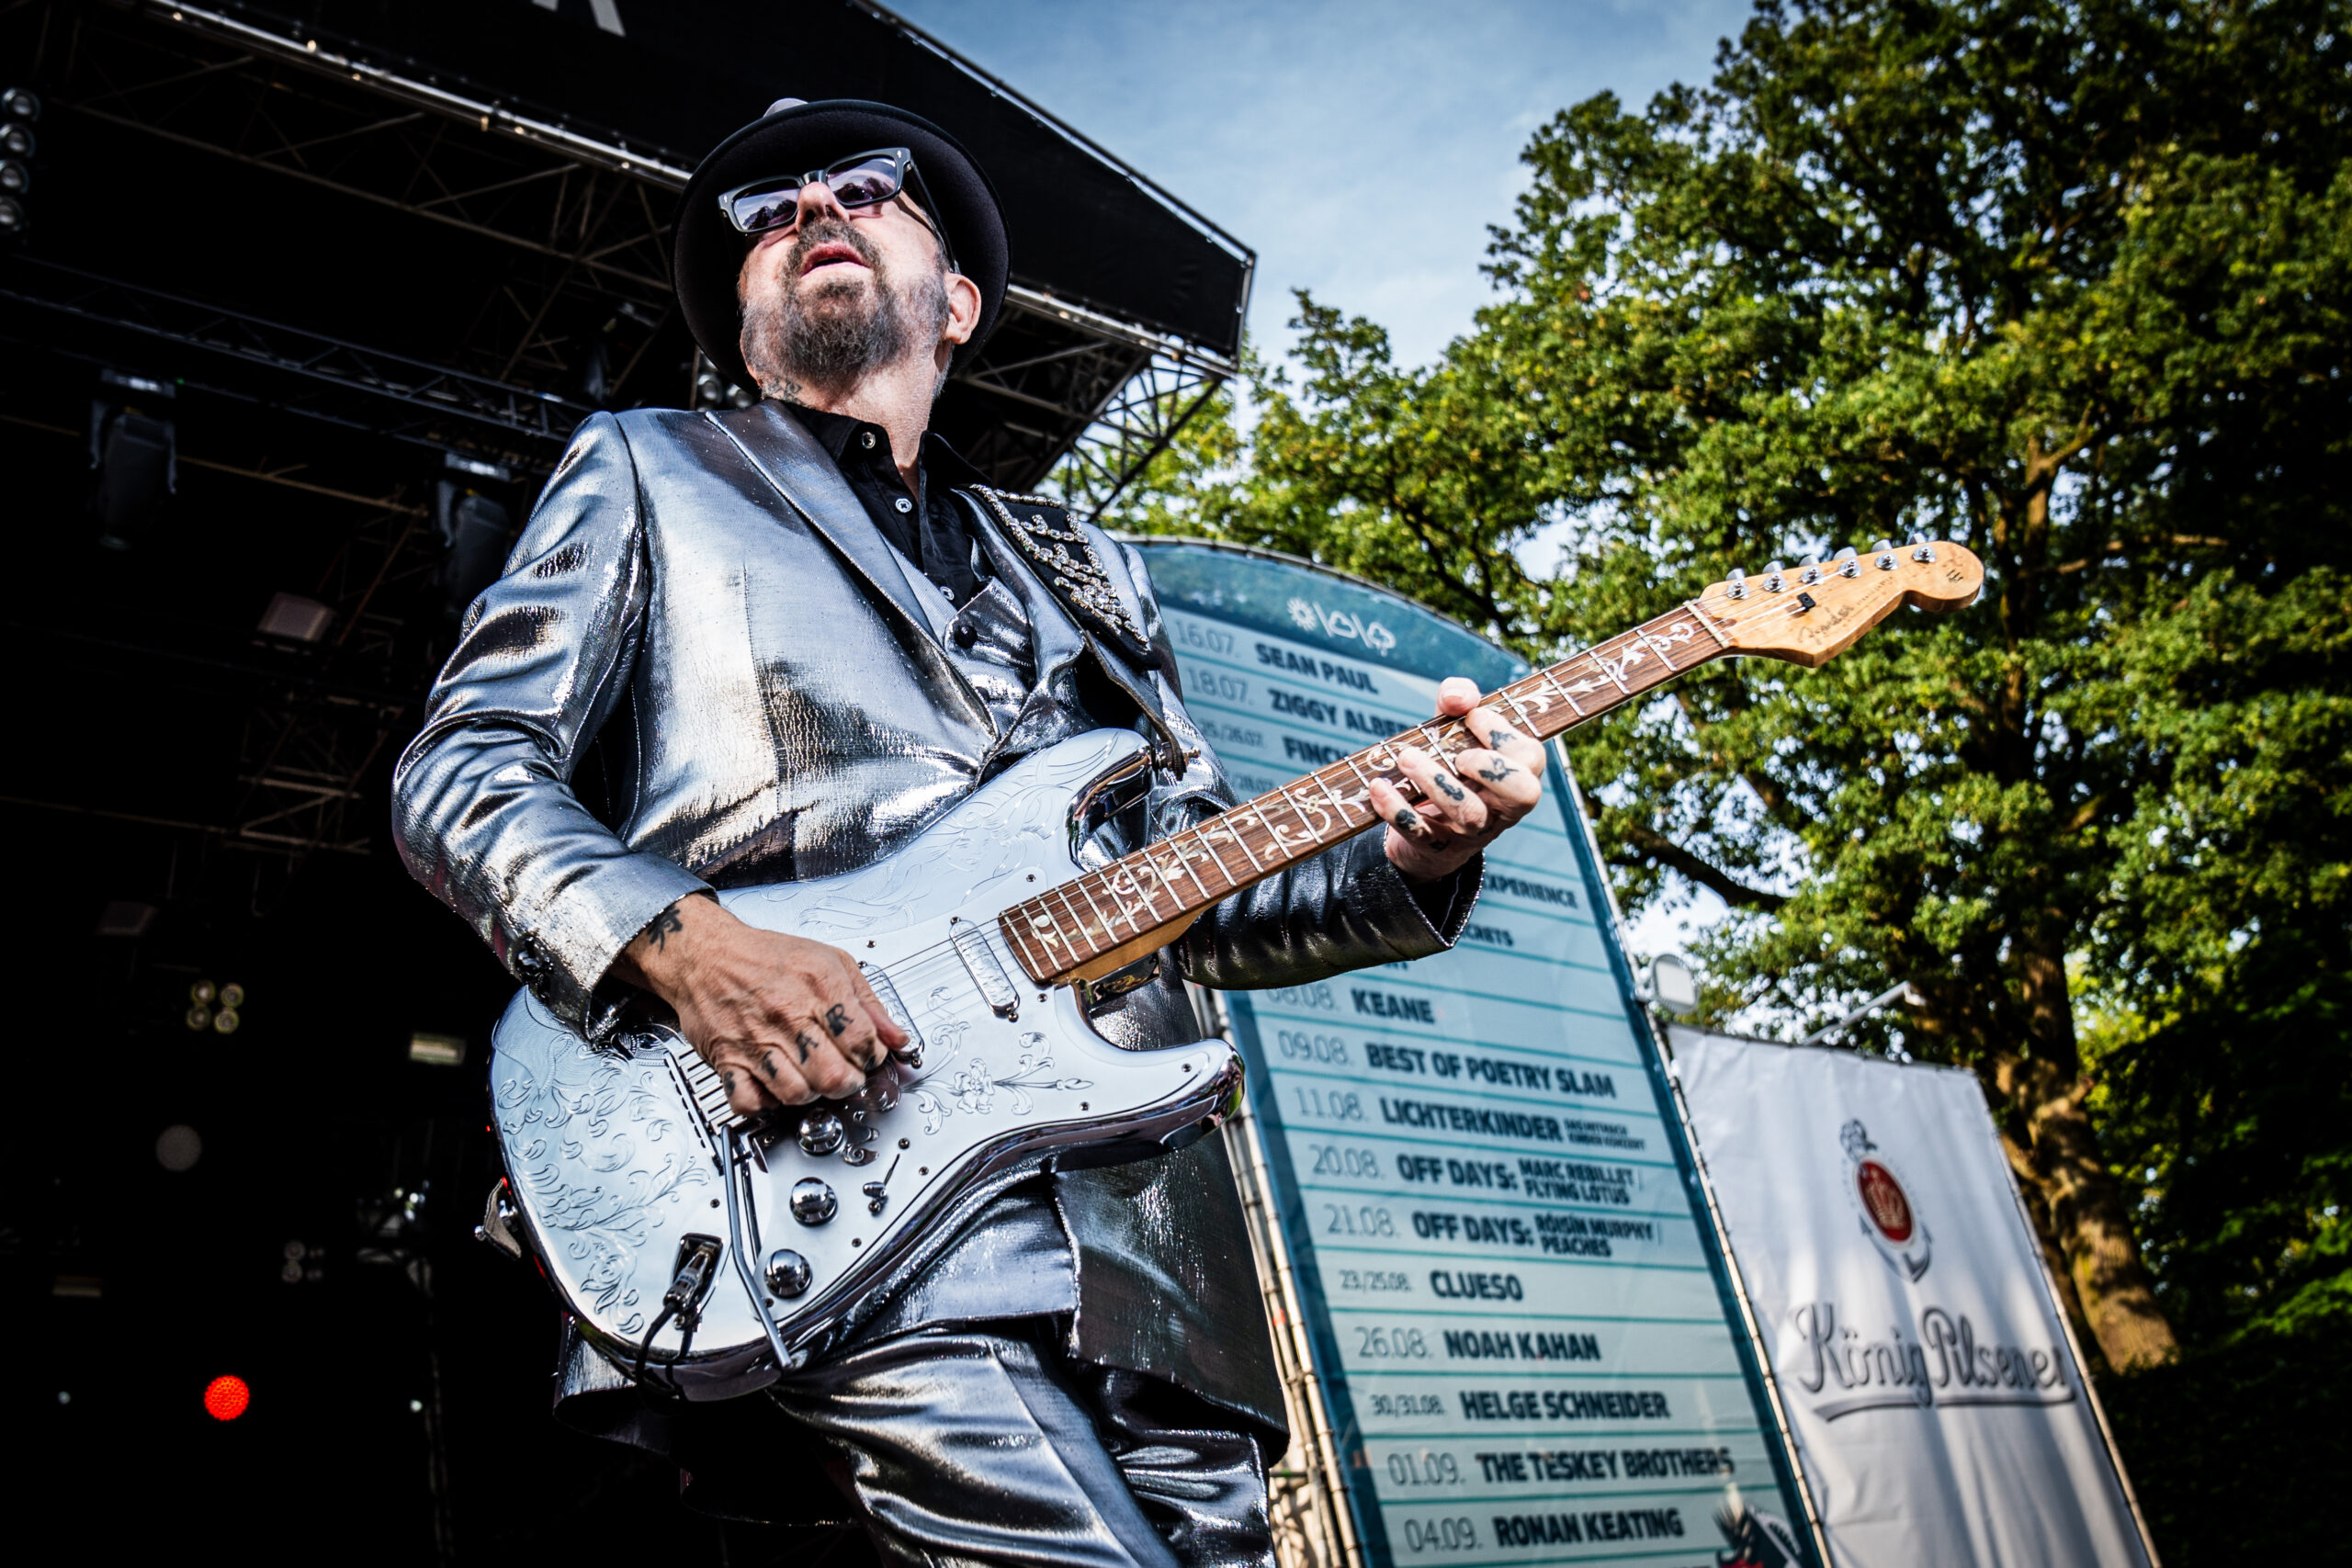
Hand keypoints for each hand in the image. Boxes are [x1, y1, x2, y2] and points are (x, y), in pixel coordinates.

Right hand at [611, 894, 907, 1116]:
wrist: (705, 954)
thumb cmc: (767, 957)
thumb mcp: (831, 962)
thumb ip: (869, 1002)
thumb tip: (898, 1038)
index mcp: (819, 986)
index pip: (863, 1041)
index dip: (873, 1057)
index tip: (868, 1056)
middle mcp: (788, 1014)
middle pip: (834, 1075)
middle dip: (848, 1083)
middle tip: (845, 1075)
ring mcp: (756, 1040)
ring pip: (797, 1093)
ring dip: (812, 1095)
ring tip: (812, 1079)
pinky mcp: (728, 1059)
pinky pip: (750, 1100)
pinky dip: (766, 1104)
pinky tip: (775, 1088)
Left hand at [1374, 676, 1547, 884]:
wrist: (1424, 825)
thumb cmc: (1448, 764)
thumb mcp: (1454, 728)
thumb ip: (1459, 700)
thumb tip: (1457, 696)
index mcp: (1516, 774)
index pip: (1531, 757)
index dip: (1503, 735)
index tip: (1472, 717)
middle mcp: (1502, 806)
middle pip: (1523, 794)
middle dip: (1491, 767)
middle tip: (1460, 755)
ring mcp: (1472, 831)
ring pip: (1469, 814)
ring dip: (1437, 781)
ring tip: (1406, 757)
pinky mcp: (1437, 848)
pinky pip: (1422, 833)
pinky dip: (1397, 809)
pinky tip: (1379, 786)